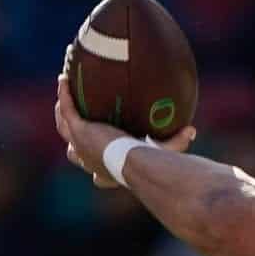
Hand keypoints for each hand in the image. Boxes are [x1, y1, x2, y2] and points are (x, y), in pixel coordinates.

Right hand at [54, 74, 194, 189]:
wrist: (135, 162)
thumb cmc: (150, 164)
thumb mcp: (162, 151)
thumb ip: (177, 142)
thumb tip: (192, 130)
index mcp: (108, 172)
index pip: (99, 176)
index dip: (97, 170)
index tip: (100, 155)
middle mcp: (91, 161)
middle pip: (74, 153)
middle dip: (72, 139)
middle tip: (74, 118)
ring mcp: (81, 146)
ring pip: (64, 128)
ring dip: (62, 111)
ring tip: (65, 92)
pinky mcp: (79, 132)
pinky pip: (67, 110)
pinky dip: (64, 95)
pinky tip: (65, 79)